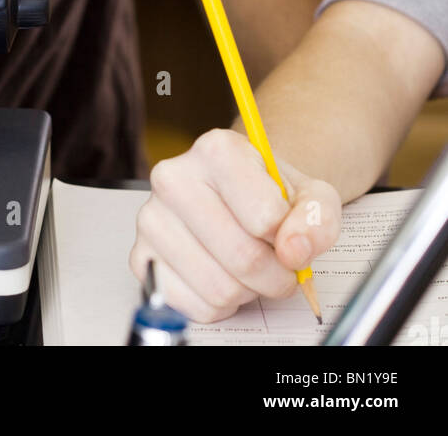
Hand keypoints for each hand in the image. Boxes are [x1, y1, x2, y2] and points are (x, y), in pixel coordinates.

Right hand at [129, 127, 341, 322]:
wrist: (237, 198)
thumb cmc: (269, 195)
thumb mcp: (311, 195)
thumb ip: (317, 217)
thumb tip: (294, 250)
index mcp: (216, 149)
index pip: (265, 216)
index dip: (289, 238)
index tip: (288, 233)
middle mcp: (173, 177)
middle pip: (243, 257)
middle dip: (275, 275)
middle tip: (278, 264)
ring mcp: (151, 218)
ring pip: (220, 287)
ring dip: (248, 291)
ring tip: (248, 266)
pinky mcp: (140, 258)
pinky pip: (195, 306)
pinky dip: (219, 304)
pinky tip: (221, 274)